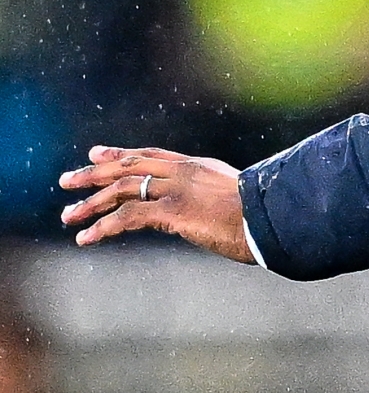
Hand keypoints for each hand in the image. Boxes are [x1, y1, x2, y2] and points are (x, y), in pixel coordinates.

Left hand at [59, 146, 253, 262]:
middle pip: (126, 167)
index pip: (149, 155)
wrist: (278, 218)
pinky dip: (102, 228)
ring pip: (119, 190)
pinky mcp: (172, 211)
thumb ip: (222, 201)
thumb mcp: (243, 202)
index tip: (95, 154)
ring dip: (89, 204)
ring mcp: (176, 189)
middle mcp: (182, 172)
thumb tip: (225, 215)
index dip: (119, 154)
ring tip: (68, 217)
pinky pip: (126, 217)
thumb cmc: (271, 216)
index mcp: (198, 167)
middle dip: (92, 174)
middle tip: (66, 182)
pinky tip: (87, 238)